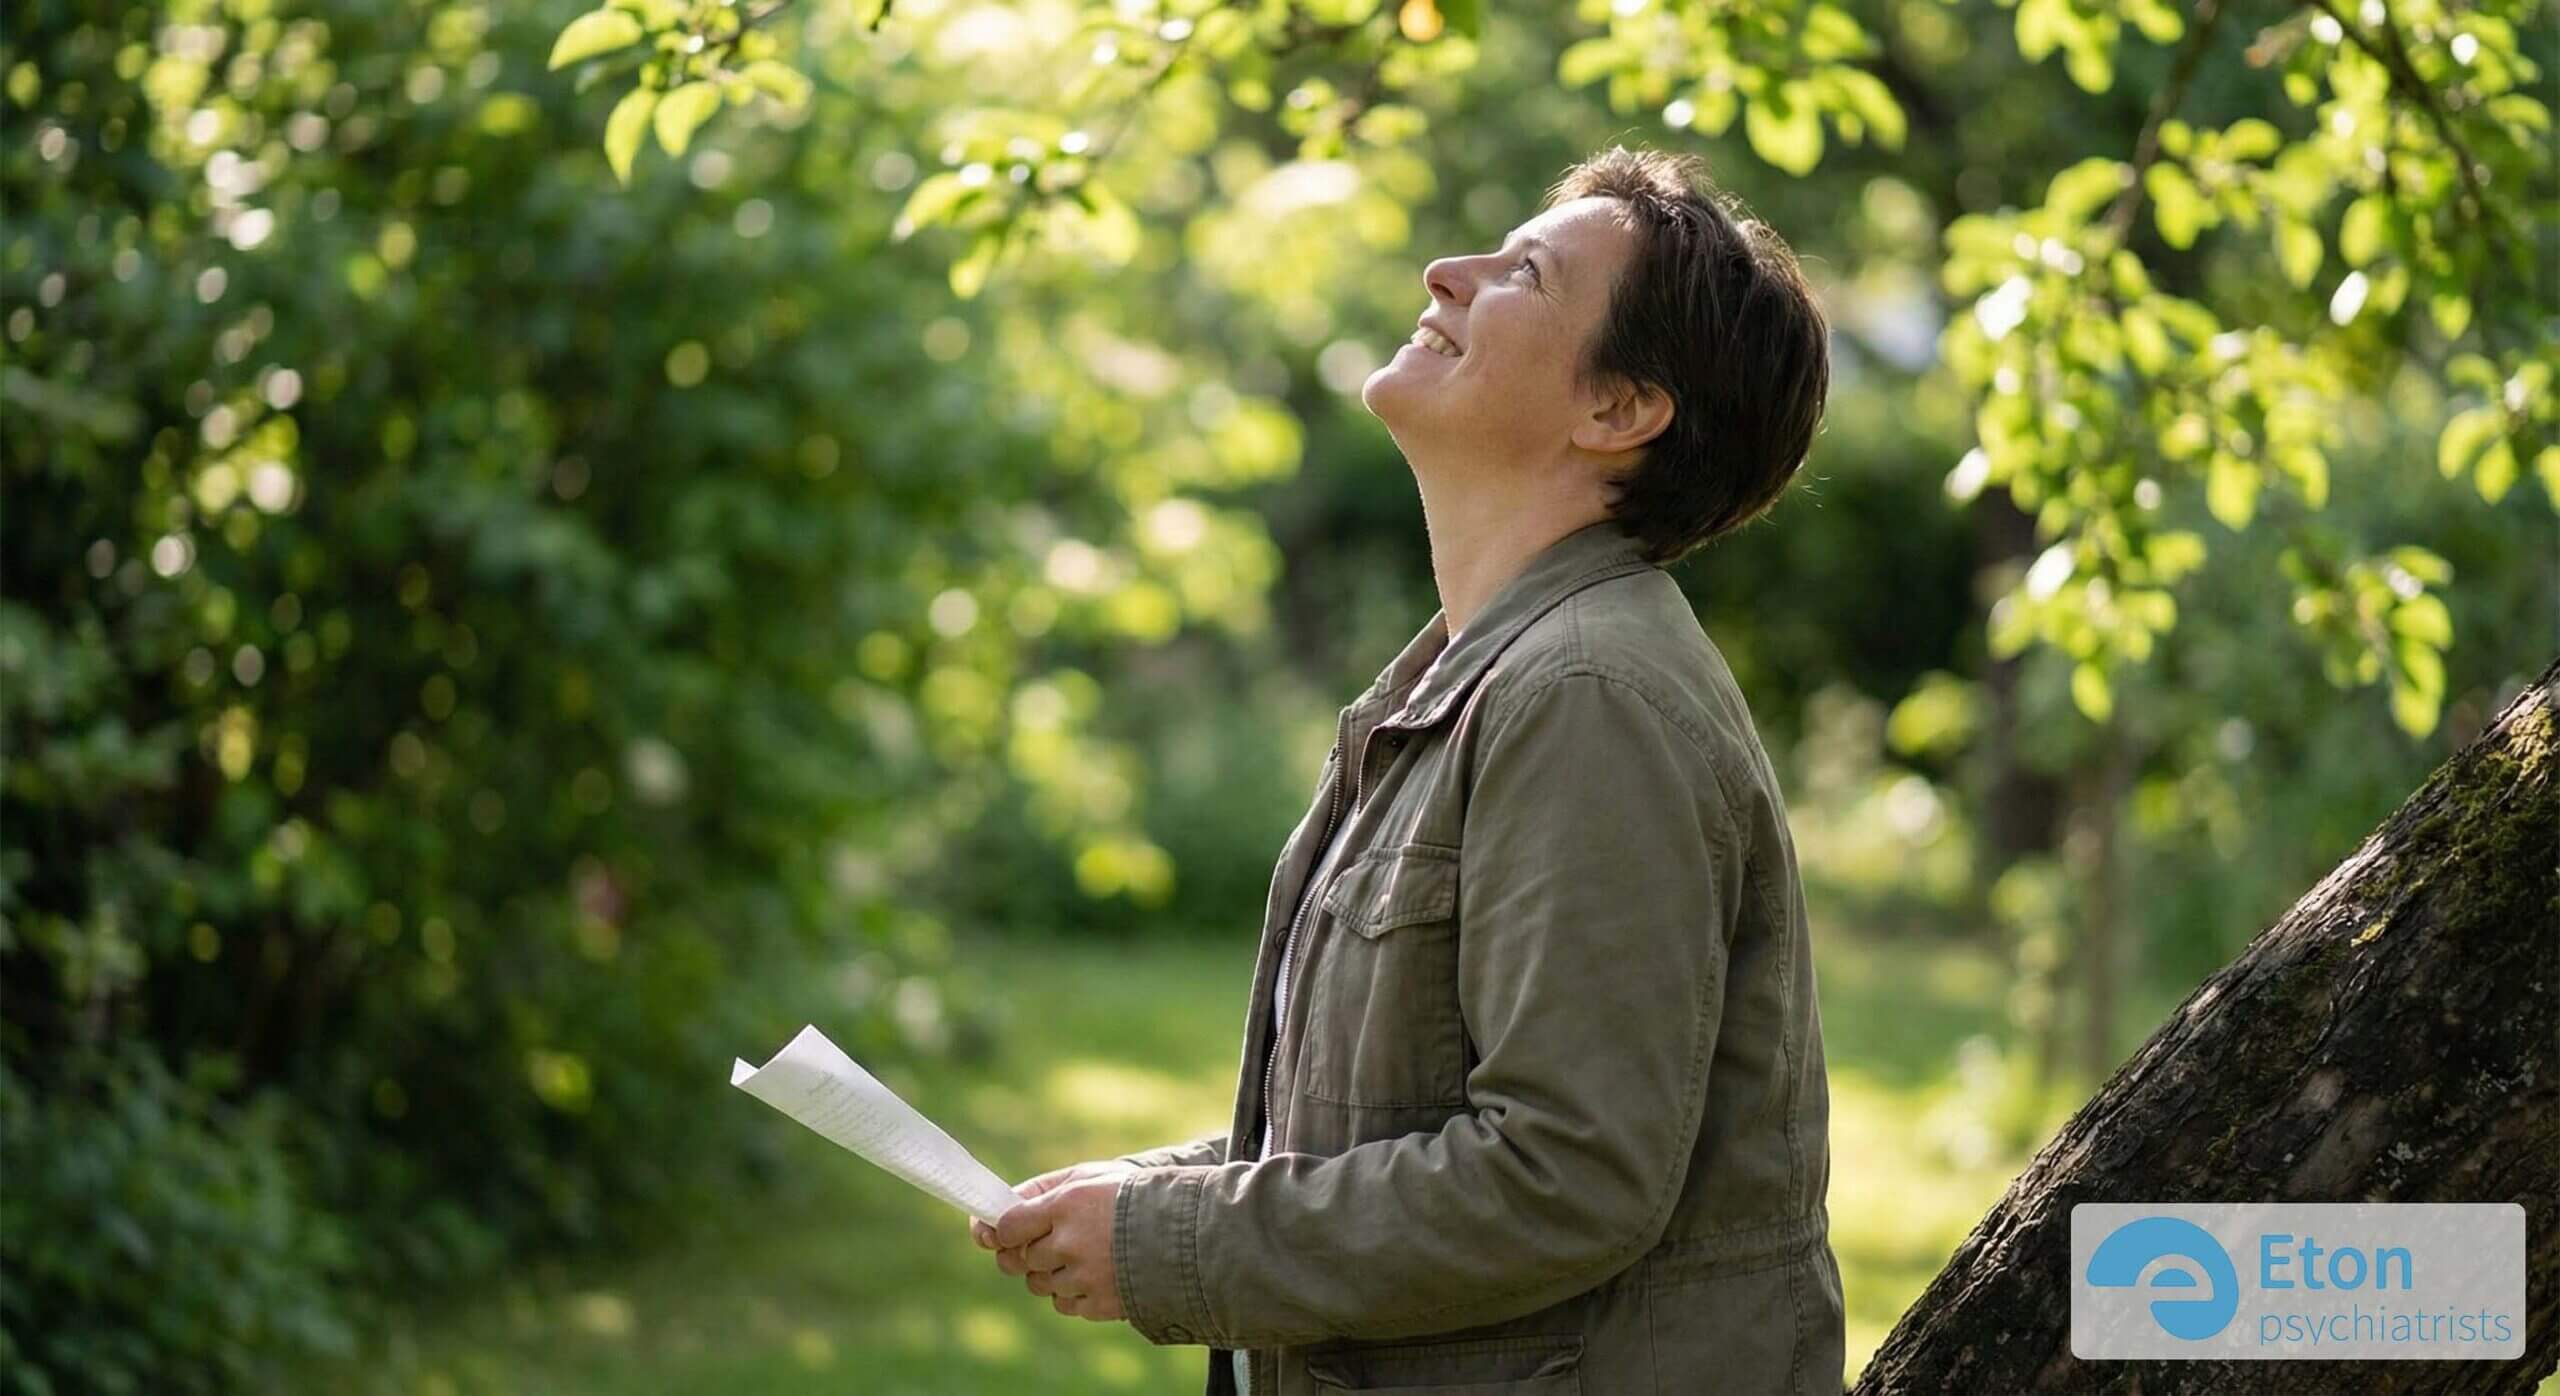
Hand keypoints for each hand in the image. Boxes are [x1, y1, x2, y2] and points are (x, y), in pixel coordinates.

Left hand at [970, 1160, 1134, 1320]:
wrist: (1189, 1231)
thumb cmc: (1133, 1196)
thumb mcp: (1089, 1176)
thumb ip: (1040, 1191)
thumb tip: (997, 1216)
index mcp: (1066, 1205)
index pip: (1008, 1227)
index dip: (1005, 1231)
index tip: (1013, 1230)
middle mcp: (1071, 1243)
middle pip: (1022, 1259)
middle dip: (1029, 1252)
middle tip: (1052, 1241)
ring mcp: (1086, 1278)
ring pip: (1040, 1284)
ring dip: (1051, 1272)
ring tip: (1082, 1255)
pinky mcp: (1101, 1304)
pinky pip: (1065, 1304)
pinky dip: (1072, 1292)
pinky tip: (1094, 1274)